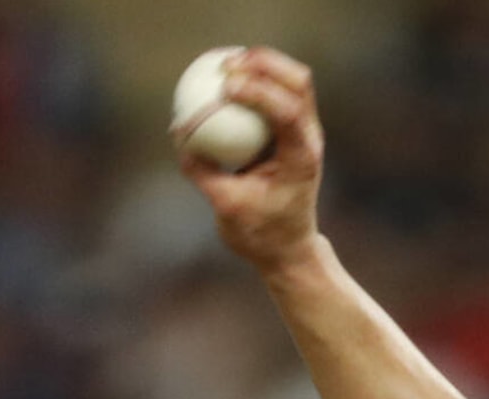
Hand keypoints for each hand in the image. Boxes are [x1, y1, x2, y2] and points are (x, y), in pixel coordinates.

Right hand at [177, 47, 324, 274]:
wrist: (287, 246)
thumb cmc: (260, 232)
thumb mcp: (226, 207)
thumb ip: (204, 173)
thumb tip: (181, 137)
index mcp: (300, 158)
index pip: (288, 112)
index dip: (258, 92)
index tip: (224, 86)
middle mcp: (307, 138)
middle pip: (299, 83)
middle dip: (265, 64)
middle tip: (226, 65)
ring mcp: (302, 131)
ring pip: (292, 81)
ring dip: (261, 65)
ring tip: (223, 63)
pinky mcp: (289, 130)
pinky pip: (274, 93)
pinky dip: (253, 79)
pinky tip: (221, 76)